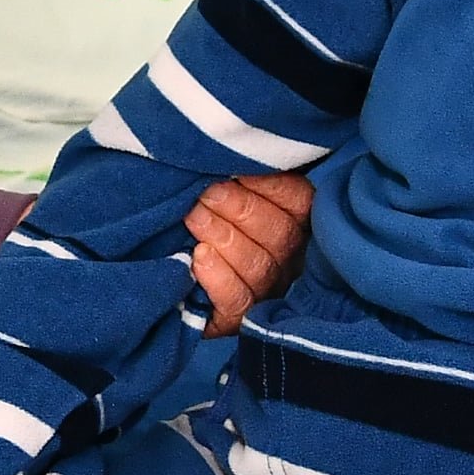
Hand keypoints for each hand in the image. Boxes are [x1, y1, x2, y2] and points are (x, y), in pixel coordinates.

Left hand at [187, 170, 314, 336]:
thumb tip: (227, 156)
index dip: (272, 186)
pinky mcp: (239, 319)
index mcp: (295, 224)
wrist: (173, 280)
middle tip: (207, 194)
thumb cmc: (206, 222)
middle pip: (280, 234)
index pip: (300, 203)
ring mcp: (267, 292)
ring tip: (194, 218)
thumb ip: (236, 180)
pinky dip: (218, 278)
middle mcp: (290, 260)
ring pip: (259, 267)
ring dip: (225, 238)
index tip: (237, 171)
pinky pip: (237, 301)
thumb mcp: (225, 195)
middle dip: (241, 209)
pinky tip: (199, 257)